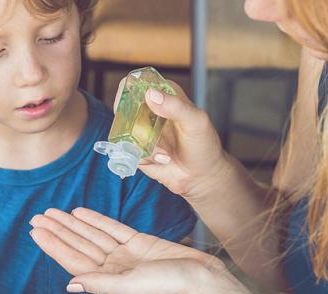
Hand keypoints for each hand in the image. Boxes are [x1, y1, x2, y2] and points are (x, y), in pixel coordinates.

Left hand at [30, 207, 227, 293]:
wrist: (204, 282)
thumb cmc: (170, 290)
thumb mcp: (131, 289)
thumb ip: (100, 284)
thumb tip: (70, 285)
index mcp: (108, 282)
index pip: (73, 260)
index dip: (54, 246)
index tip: (35, 232)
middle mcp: (113, 268)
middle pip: (78, 245)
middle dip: (57, 231)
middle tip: (36, 216)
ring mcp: (126, 255)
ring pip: (92, 235)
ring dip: (72, 223)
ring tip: (52, 211)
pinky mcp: (140, 243)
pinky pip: (112, 229)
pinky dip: (96, 220)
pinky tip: (79, 212)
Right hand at [113, 77, 229, 201]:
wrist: (201, 177)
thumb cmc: (203, 146)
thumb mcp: (196, 122)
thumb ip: (176, 107)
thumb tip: (150, 94)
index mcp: (164, 95)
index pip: (138, 83)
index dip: (129, 89)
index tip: (131, 104)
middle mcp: (148, 111)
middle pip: (123, 107)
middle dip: (132, 123)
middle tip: (149, 135)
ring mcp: (140, 131)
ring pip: (124, 131)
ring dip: (143, 144)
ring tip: (165, 153)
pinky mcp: (135, 149)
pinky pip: (127, 150)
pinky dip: (143, 157)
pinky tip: (162, 160)